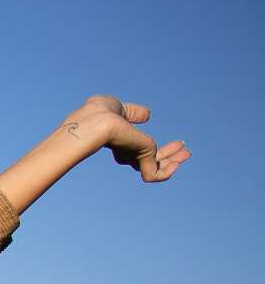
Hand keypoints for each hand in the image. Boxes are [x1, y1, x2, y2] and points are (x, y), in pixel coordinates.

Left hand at [71, 95, 190, 182]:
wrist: (97, 121)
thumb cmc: (100, 112)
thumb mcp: (120, 109)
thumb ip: (133, 113)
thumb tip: (148, 115)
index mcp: (117, 139)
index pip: (138, 148)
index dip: (157, 147)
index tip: (177, 143)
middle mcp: (122, 151)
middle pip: (147, 159)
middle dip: (167, 155)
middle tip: (185, 152)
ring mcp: (129, 157)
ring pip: (153, 167)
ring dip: (172, 161)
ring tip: (186, 153)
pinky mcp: (137, 161)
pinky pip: (154, 175)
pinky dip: (167, 171)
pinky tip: (177, 163)